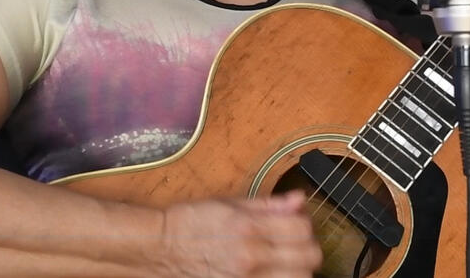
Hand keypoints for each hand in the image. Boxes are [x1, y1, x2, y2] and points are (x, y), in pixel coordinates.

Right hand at [160, 190, 321, 276]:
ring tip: (287, 258)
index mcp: (249, 229)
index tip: (296, 220)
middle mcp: (252, 258)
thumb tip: (298, 198)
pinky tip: (274, 271)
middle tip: (296, 240)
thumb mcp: (229, 203)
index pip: (302, 229)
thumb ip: (269, 204)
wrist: (161, 248)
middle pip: (309, 259)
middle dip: (308, 246)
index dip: (305, 221)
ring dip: (300, 267)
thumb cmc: (190, 223)